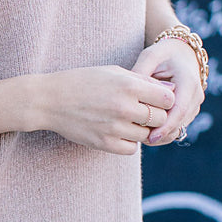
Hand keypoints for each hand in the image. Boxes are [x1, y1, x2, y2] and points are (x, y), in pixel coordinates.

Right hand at [32, 65, 175, 154]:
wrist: (50, 100)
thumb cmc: (84, 82)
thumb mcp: (114, 72)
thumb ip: (144, 81)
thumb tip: (171, 91)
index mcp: (128, 86)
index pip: (168, 99)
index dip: (165, 100)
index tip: (156, 99)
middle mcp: (124, 107)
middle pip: (160, 118)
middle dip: (156, 115)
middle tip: (142, 111)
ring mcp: (114, 128)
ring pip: (146, 135)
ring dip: (141, 129)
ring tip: (126, 119)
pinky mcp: (104, 144)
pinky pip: (131, 149)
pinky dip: (129, 142)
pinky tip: (118, 131)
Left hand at [130, 38, 204, 143]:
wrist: (182, 53)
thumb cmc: (163, 54)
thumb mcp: (150, 56)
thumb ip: (141, 72)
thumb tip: (129, 92)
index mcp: (188, 82)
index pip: (179, 111)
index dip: (165, 127)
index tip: (149, 138)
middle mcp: (196, 95)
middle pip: (179, 123)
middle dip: (160, 134)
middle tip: (137, 140)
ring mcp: (195, 104)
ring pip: (179, 127)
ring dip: (162, 135)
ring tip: (139, 137)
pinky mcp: (190, 110)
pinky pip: (178, 126)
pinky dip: (164, 131)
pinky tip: (146, 132)